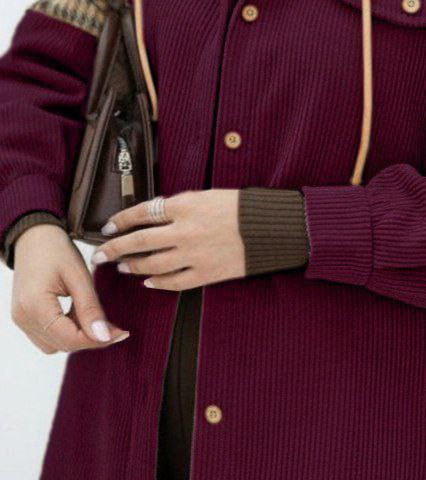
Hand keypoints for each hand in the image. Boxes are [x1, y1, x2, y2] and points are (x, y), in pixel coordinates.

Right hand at [11, 224, 129, 353]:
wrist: (33, 236)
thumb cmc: (56, 250)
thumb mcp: (79, 276)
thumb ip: (90, 309)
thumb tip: (104, 337)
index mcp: (35, 306)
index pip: (70, 339)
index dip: (98, 339)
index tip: (122, 332)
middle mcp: (23, 318)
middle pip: (63, 344)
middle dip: (91, 338)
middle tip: (115, 327)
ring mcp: (21, 320)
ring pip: (56, 344)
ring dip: (78, 336)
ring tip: (93, 315)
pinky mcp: (24, 318)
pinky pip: (48, 336)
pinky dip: (66, 331)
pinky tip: (78, 313)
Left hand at [93, 189, 244, 290]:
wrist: (269, 228)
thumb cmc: (240, 208)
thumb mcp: (206, 196)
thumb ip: (179, 206)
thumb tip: (153, 216)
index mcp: (185, 206)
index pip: (142, 212)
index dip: (121, 221)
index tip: (108, 227)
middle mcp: (185, 231)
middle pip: (139, 241)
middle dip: (115, 249)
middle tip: (101, 254)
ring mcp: (194, 254)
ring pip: (153, 264)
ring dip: (134, 266)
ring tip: (123, 267)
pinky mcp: (206, 273)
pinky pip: (174, 282)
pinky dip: (158, 283)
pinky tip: (148, 282)